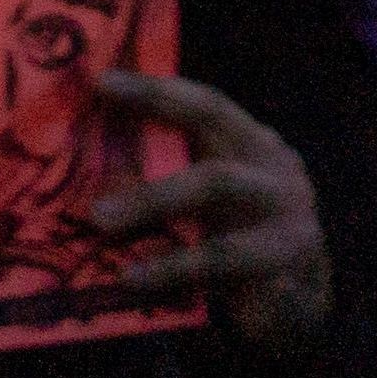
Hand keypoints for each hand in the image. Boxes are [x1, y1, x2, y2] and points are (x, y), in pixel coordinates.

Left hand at [91, 72, 332, 350]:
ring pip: (227, 250)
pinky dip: (189, 287)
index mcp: (253, 145)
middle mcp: (277, 182)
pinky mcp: (291, 283)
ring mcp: (290, 235)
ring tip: (125, 275)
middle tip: (99, 216)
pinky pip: (233, 290)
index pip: (208, 108)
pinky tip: (148, 289)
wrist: (299, 296)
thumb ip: (165, 162)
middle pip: (216, 182)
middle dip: (154, 199)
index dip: (157, 93)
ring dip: (171, 262)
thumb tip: (77, 151)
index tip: (101, 81)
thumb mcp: (207, 184)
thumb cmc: (236, 224)